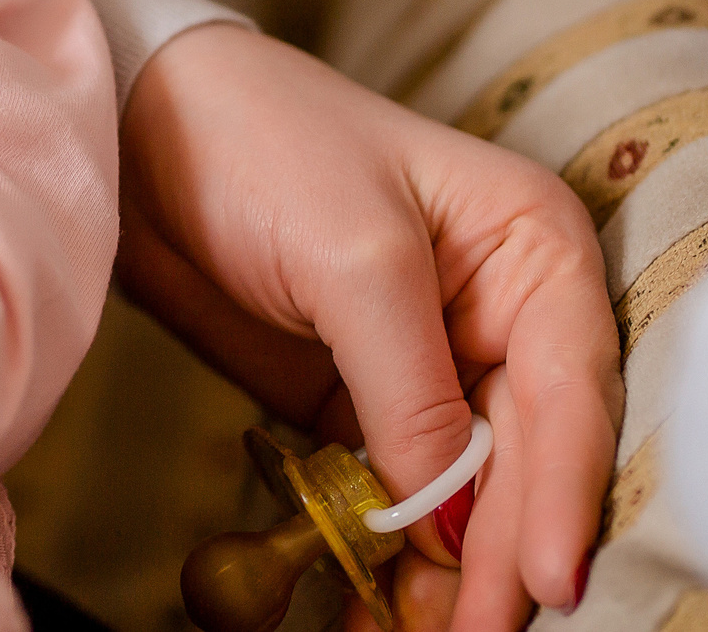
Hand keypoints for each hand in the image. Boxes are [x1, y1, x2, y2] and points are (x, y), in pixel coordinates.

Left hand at [120, 25, 619, 631]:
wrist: (137, 124)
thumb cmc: (261, 142)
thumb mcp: (351, 256)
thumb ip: (410, 390)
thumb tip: (451, 522)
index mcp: (534, 249)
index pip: (571, 392)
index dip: (563, 495)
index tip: (548, 586)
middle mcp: (505, 310)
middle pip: (529, 459)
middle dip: (505, 554)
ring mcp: (436, 361)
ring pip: (469, 491)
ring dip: (452, 572)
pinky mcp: (365, 398)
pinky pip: (399, 493)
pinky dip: (393, 554)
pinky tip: (379, 608)